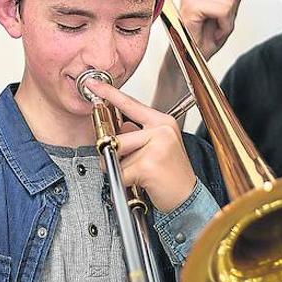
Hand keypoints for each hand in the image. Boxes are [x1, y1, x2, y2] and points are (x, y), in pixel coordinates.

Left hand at [86, 81, 196, 212]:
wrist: (187, 197)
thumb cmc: (171, 173)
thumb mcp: (158, 145)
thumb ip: (137, 133)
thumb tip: (115, 128)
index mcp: (162, 122)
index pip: (130, 103)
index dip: (109, 93)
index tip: (94, 84)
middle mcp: (161, 130)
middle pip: (117, 136)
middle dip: (115, 154)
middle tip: (131, 164)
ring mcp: (156, 146)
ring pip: (117, 154)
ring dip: (121, 169)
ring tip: (139, 174)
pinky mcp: (149, 164)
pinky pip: (121, 172)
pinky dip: (125, 181)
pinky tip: (141, 182)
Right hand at [178, 0, 244, 59]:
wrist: (187, 62)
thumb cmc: (203, 42)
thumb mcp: (226, 19)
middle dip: (231, 11)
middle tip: (214, 26)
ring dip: (227, 19)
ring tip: (210, 29)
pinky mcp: (191, 4)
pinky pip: (223, 8)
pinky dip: (223, 24)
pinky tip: (207, 30)